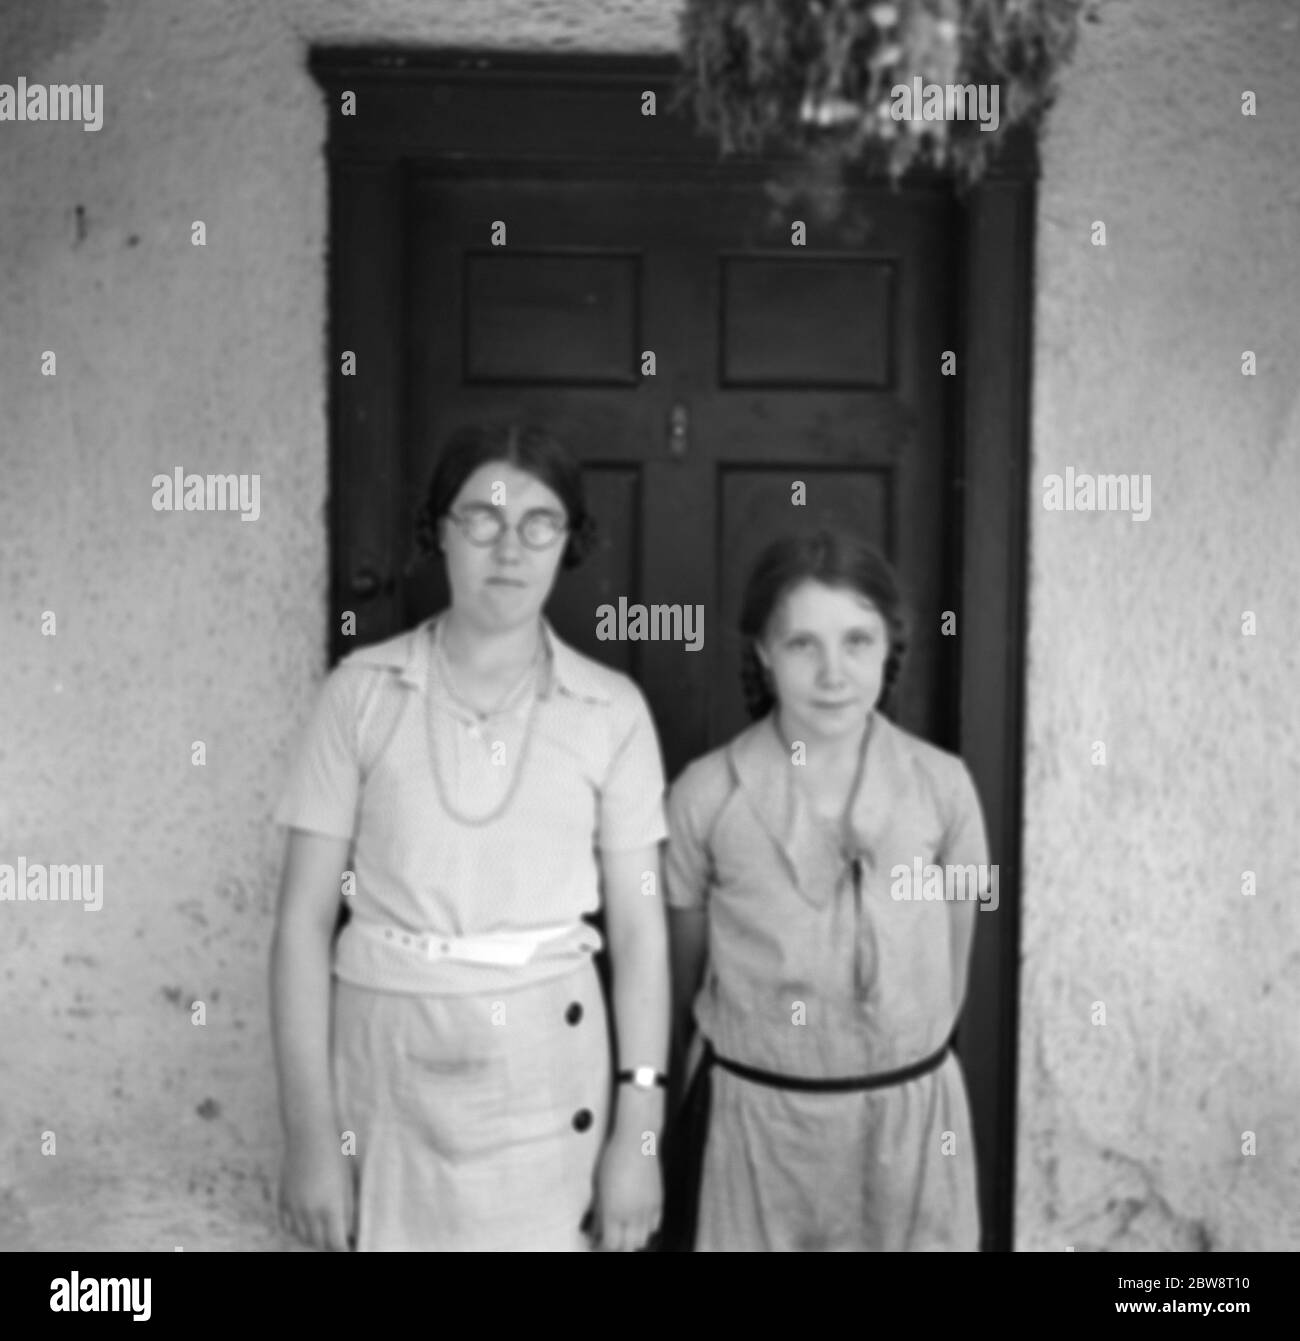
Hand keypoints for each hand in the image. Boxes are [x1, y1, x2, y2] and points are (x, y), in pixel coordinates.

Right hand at [278, 1132, 355, 1251]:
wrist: (309, 1133)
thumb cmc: (336, 1153)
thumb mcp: (348, 1182)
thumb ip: (349, 1210)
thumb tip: (352, 1231)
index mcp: (330, 1207)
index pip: (336, 1243)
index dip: (345, 1248)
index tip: (351, 1246)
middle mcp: (309, 1211)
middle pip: (319, 1243)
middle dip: (330, 1244)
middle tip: (340, 1238)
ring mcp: (293, 1206)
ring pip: (302, 1236)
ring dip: (314, 1238)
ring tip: (325, 1232)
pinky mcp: (282, 1198)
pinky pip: (287, 1225)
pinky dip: (296, 1229)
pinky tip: (306, 1224)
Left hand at [591, 1125, 662, 1250]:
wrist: (638, 1142)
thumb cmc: (613, 1159)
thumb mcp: (598, 1186)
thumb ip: (598, 1212)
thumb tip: (595, 1231)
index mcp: (614, 1211)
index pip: (610, 1244)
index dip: (602, 1246)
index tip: (596, 1243)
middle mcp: (632, 1214)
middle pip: (628, 1247)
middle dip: (618, 1246)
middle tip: (610, 1239)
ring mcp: (648, 1209)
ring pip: (643, 1239)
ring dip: (633, 1239)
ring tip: (624, 1230)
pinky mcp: (659, 1202)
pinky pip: (654, 1226)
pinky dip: (646, 1228)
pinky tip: (638, 1220)